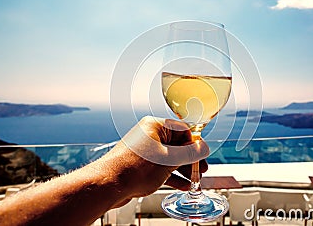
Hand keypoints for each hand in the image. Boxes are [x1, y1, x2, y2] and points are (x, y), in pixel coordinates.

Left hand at [94, 116, 209, 206]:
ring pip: (170, 158)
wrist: (108, 185)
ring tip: (194, 180)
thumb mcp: (169, 160)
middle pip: (177, 145)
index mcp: (155, 126)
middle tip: (201, 170)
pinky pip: (160, 168)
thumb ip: (189, 154)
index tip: (202, 155)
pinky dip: (172, 176)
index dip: (194, 144)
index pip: (183, 130)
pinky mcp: (140, 165)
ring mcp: (144, 151)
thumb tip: (204, 148)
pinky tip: (182, 185)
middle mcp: (149, 136)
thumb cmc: (134, 168)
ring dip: (183, 170)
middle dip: (190, 160)